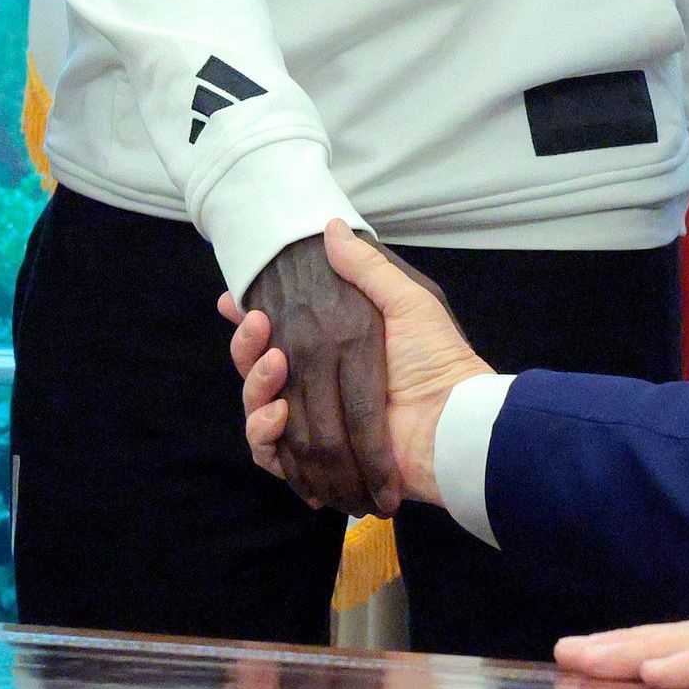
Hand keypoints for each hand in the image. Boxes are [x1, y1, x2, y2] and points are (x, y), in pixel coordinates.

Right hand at [225, 221, 436, 517]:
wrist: (455, 421)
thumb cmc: (437, 358)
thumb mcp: (406, 301)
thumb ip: (367, 268)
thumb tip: (331, 226)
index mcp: (334, 355)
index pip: (278, 338)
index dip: (251, 324)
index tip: (233, 301)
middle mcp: (319, 391)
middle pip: (258, 374)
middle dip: (245, 350)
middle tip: (257, 325)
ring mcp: (315, 428)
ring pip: (256, 410)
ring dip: (254, 388)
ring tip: (275, 366)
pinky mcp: (316, 462)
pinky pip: (269, 454)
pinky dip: (264, 436)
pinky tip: (277, 414)